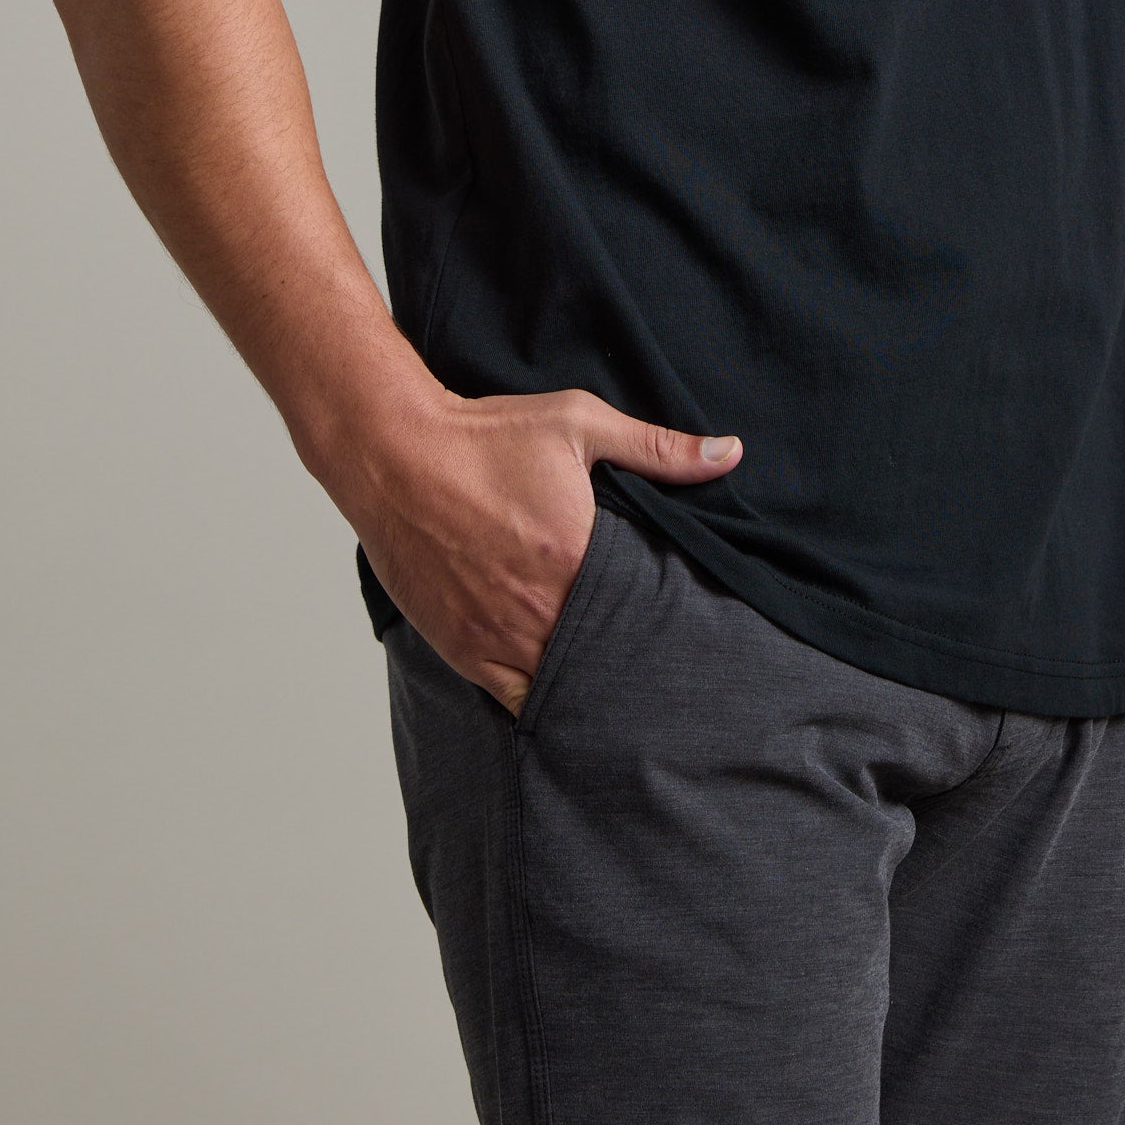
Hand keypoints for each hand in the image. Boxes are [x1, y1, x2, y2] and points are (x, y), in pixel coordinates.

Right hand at [337, 383, 741, 712]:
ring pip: (563, 687)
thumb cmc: (486, 436)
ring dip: (590, 686)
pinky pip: (514, 699)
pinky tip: (566, 696)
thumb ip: (657, 447)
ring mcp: (498, 636)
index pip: (642, 615)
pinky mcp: (464, 650)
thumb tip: (729, 454)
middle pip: (606, 657)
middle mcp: (539, 608)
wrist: (394, 455)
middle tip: (662, 670)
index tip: (686, 629)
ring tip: (622, 688)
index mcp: (575, 557)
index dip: (665, 625)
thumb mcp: (578, 423)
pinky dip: (542, 701)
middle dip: (632, 661)